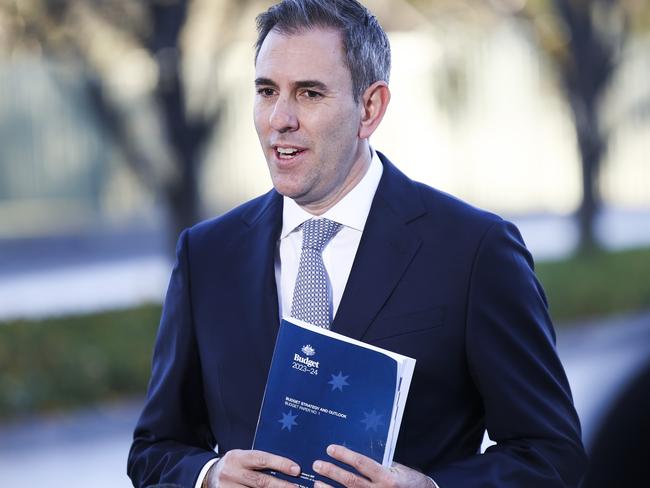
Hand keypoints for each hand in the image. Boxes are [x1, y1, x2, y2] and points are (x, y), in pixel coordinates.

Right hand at [204, 449, 300, 487]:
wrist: (209, 476)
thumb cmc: (234, 465)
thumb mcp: (242, 457)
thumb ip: (259, 461)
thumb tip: (286, 466)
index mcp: (237, 457)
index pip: (261, 459)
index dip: (280, 464)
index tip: (296, 469)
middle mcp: (231, 473)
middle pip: (261, 481)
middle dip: (282, 485)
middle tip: (297, 487)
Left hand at [312, 445, 433, 487]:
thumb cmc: (410, 481)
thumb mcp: (397, 468)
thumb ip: (379, 463)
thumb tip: (355, 456)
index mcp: (387, 477)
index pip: (362, 463)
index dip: (345, 455)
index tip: (330, 448)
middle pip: (351, 482)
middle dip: (332, 472)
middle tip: (317, 464)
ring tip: (316, 483)